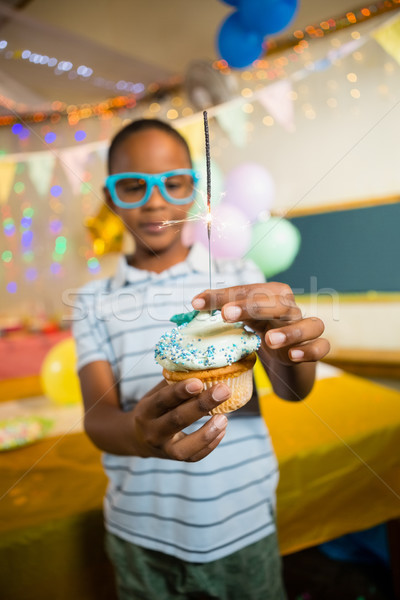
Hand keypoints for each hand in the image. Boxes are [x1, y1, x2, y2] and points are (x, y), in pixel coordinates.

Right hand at [131, 379, 228, 461]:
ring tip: (225, 418)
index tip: (199, 382)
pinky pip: (194, 457)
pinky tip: (221, 430)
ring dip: (207, 433)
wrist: (137, 438)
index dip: (180, 391)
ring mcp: (163, 448)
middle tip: (223, 391)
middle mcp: (152, 431)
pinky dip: (210, 445)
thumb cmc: (154, 408)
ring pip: (185, 447)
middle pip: (177, 420)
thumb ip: (174, 384)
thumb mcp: (156, 394)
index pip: (162, 400)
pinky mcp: (174, 458)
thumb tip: (201, 368)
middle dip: (202, 405)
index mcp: (146, 410)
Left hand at [192, 283, 329, 366]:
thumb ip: (223, 307)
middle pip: (278, 303)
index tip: (197, 304)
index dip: (222, 296)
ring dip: (290, 332)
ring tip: (269, 340)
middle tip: (227, 314)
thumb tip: (195, 304)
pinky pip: (320, 347)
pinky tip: (293, 356)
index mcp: (272, 294)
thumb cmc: (262, 329)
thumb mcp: (242, 317)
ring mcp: (307, 328)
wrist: (288, 356)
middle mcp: (291, 308)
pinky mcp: (316, 348)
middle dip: (252, 307)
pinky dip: (309, 351)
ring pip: (309, 324)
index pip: (247, 291)